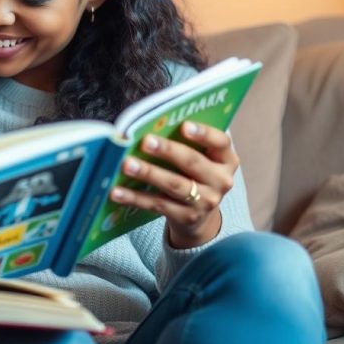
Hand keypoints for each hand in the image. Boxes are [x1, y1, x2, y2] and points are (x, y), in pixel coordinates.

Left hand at [108, 121, 237, 248]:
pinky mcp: (187, 218)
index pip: (220, 142)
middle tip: (145, 141)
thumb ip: (186, 143)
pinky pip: (158, 204)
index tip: (183, 125)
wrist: (199, 216)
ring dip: (148, 173)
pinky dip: (135, 197)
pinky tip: (117, 191)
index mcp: (226, 160)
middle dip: (167, 150)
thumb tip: (151, 126)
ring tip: (126, 164)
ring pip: (174, 184)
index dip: (204, 133)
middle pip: (192, 162)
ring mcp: (206, 202)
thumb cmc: (193, 175)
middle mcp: (221, 181)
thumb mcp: (200, 159)